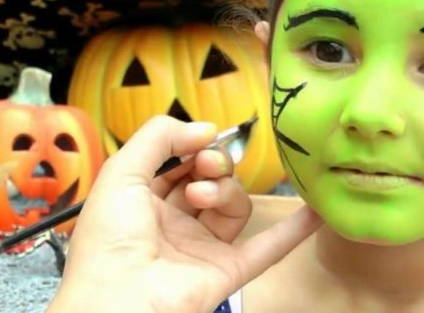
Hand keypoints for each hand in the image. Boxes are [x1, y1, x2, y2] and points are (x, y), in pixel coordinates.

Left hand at [48, 115, 321, 312]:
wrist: (118, 299)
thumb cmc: (108, 238)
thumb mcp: (121, 172)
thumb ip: (160, 137)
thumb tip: (207, 128)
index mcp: (143, 201)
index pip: (178, 163)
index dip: (190, 146)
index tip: (197, 137)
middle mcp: (174, 223)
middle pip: (210, 181)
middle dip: (211, 165)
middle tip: (203, 166)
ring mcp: (202, 248)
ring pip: (234, 207)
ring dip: (227, 192)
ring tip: (203, 196)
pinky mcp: (227, 270)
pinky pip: (266, 248)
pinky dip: (291, 231)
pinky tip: (315, 211)